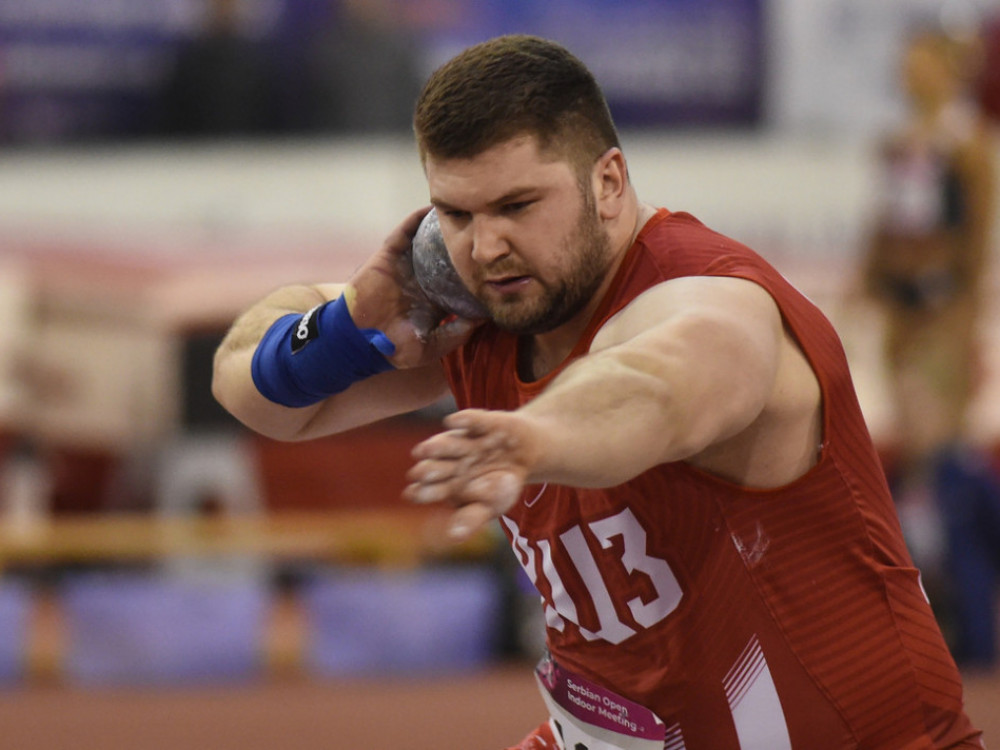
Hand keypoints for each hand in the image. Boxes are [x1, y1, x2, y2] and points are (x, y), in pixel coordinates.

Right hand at [345, 207, 479, 368]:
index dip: (475, 271)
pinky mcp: (389, 257)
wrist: (360, 342)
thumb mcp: (434, 346)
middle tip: (483, 227)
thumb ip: (458, 332)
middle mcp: (423, 280)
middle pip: (446, 256)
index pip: (459, 280)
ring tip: (462, 211)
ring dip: (440, 226)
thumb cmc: (395, 349)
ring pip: (427, 240)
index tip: (495, 261)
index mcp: (435, 300)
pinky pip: (404, 232)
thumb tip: (484, 317)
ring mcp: (406, 267)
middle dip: (462, 243)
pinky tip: (431, 209)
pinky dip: (415, 220)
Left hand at [404, 409, 539, 541]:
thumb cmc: (502, 485)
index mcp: (448, 482)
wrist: (528, 454)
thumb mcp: (490, 506)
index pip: (432, 489)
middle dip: (429, 470)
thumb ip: (471, 519)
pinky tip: (451, 421)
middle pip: (438, 466)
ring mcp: (466, 441)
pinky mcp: (482, 423)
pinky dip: (464, 420)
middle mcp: (451, 460)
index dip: (423, 492)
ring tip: (425, 450)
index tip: (412, 494)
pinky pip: (473, 421)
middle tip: (417, 474)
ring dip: (438, 447)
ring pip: (450, 444)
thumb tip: (453, 538)